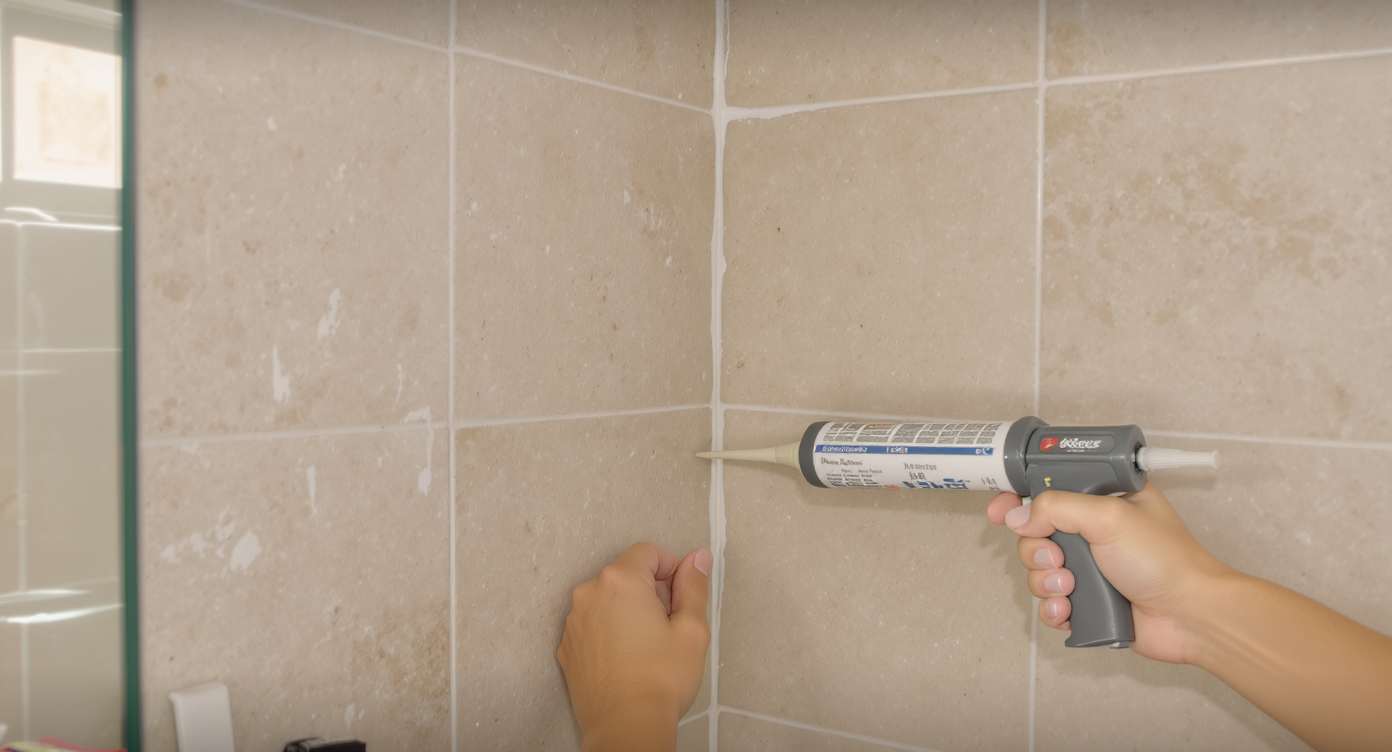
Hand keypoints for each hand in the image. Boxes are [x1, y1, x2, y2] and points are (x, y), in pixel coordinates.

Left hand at [557, 542, 711, 751]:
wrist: (625, 726)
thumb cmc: (658, 682)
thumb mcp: (692, 629)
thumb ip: (694, 586)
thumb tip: (698, 560)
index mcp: (620, 582)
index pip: (647, 552)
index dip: (671, 568)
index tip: (681, 592)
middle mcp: (590, 595)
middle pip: (626, 574)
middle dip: (651, 591)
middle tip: (669, 624)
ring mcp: (574, 621)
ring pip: (608, 599)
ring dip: (629, 611)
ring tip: (648, 645)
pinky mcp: (568, 646)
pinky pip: (593, 624)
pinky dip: (610, 631)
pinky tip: (628, 658)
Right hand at [987, 481, 1230, 663]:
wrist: (1191, 616)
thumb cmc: (1167, 561)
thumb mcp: (1109, 516)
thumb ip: (1057, 507)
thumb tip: (1018, 515)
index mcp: (1102, 499)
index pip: (1048, 488)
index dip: (1018, 498)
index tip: (999, 511)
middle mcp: (1093, 532)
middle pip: (1033, 533)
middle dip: (1036, 550)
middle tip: (1060, 558)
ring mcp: (1089, 568)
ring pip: (1037, 571)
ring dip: (1045, 581)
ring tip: (1071, 588)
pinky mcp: (1086, 602)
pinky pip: (1048, 603)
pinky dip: (1052, 608)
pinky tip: (1070, 610)